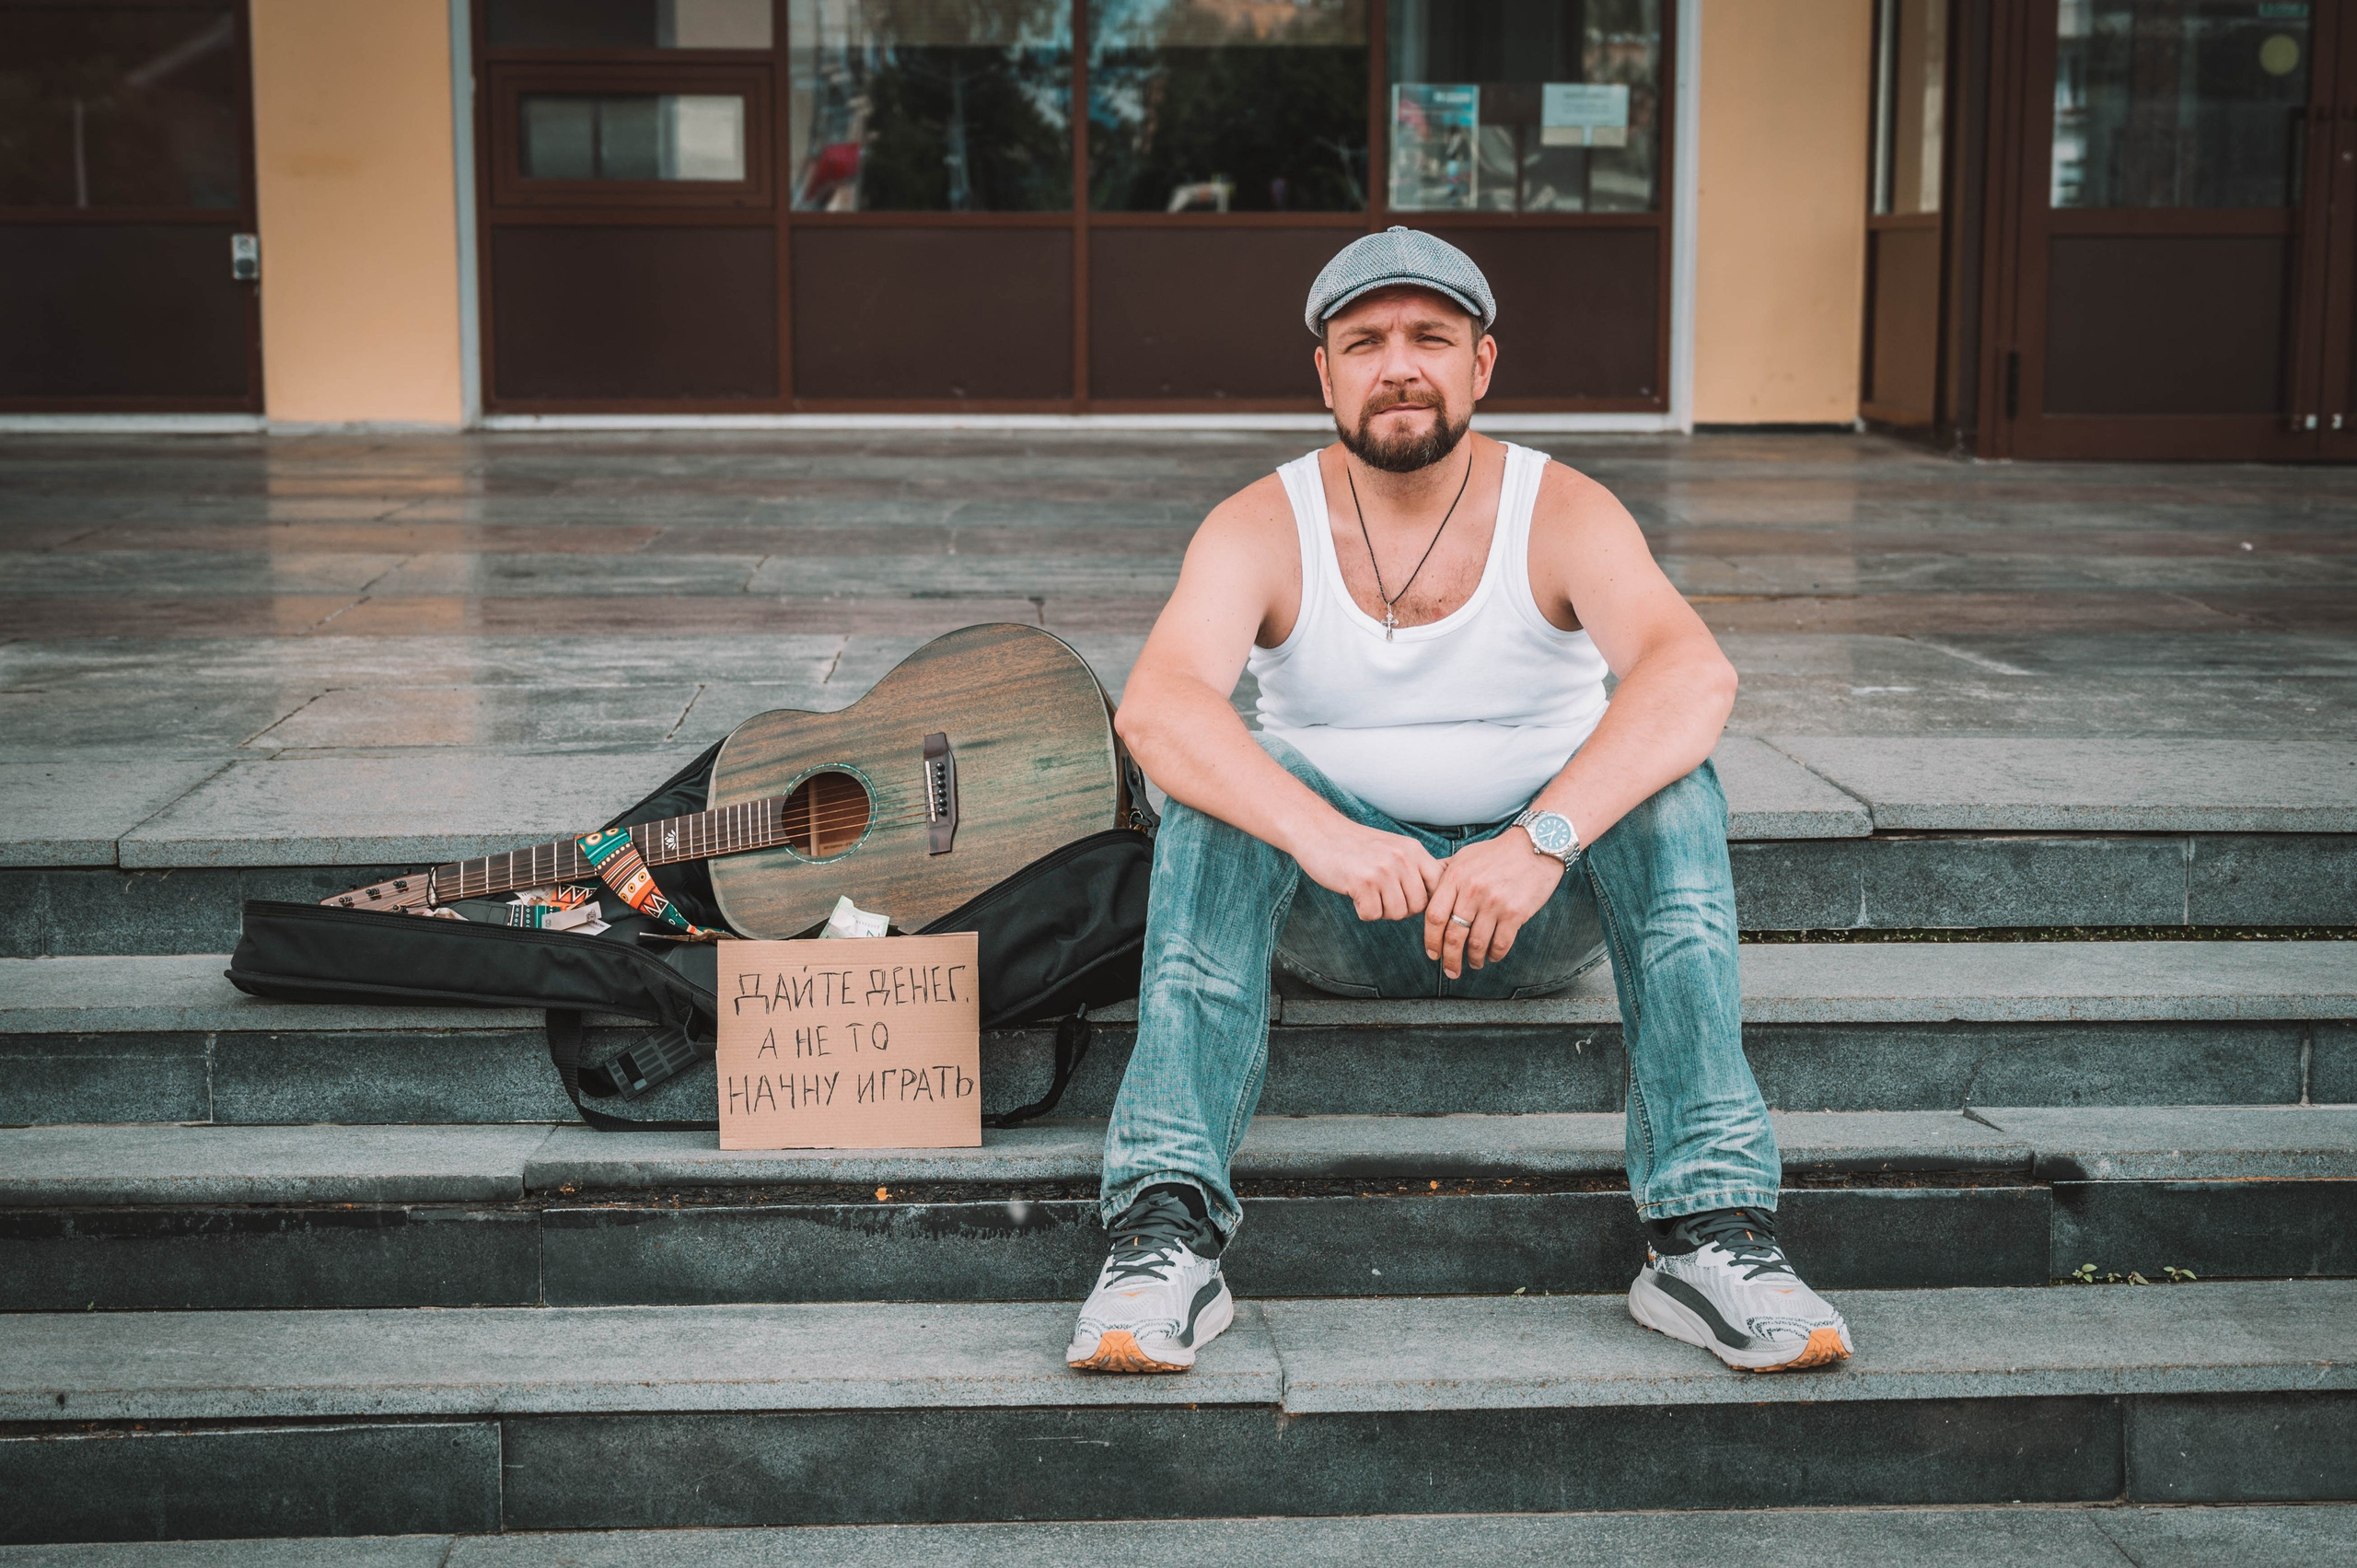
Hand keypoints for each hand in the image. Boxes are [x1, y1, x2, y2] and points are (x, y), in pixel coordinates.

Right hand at [1290, 816, 1444, 921]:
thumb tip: (1446, 890)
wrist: (1320, 831)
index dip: (1426, 899)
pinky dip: (1362, 910)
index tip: (1407, 898)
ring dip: (1380, 910)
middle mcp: (1402, 858)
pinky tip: (1354, 894)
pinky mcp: (1362, 882)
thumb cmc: (1356, 845)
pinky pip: (1372, 915)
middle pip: (1418, 906)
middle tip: (1381, 896)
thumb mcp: (1394, 847)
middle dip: (1400, 908)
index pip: (1439, 886)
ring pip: (1397, 913)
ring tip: (1368, 893)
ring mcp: (1383, 870)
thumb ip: (1417, 866)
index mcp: (1414, 850)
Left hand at [1424, 829, 1564, 977]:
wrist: (1535, 846)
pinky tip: (1492, 956)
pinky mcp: (1515, 912)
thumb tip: (1425, 893)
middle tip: (1451, 970)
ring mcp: (1494, 903)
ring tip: (1474, 963)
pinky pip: (1500, 944)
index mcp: (1455, 877)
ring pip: (1476, 943)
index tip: (1433, 953)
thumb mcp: (1465, 857)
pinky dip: (1495, 955)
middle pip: (1453, 935)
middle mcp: (1472, 891)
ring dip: (1473, 959)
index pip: (1434, 916)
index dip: (1431, 940)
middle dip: (1450, 958)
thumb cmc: (1497, 853)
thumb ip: (1445, 876)